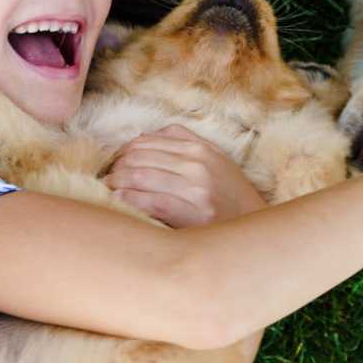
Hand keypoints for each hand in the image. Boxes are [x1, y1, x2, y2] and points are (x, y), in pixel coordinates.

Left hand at [103, 124, 265, 227]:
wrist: (254, 226)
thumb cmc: (229, 196)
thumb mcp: (214, 159)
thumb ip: (184, 142)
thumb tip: (144, 136)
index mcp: (199, 148)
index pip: (146, 141)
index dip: (123, 152)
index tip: (115, 165)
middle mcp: (197, 164)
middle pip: (138, 157)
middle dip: (116, 168)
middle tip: (107, 180)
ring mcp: (196, 188)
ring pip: (139, 175)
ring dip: (116, 183)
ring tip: (109, 191)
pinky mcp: (194, 212)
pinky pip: (149, 201)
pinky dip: (128, 200)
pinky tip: (119, 203)